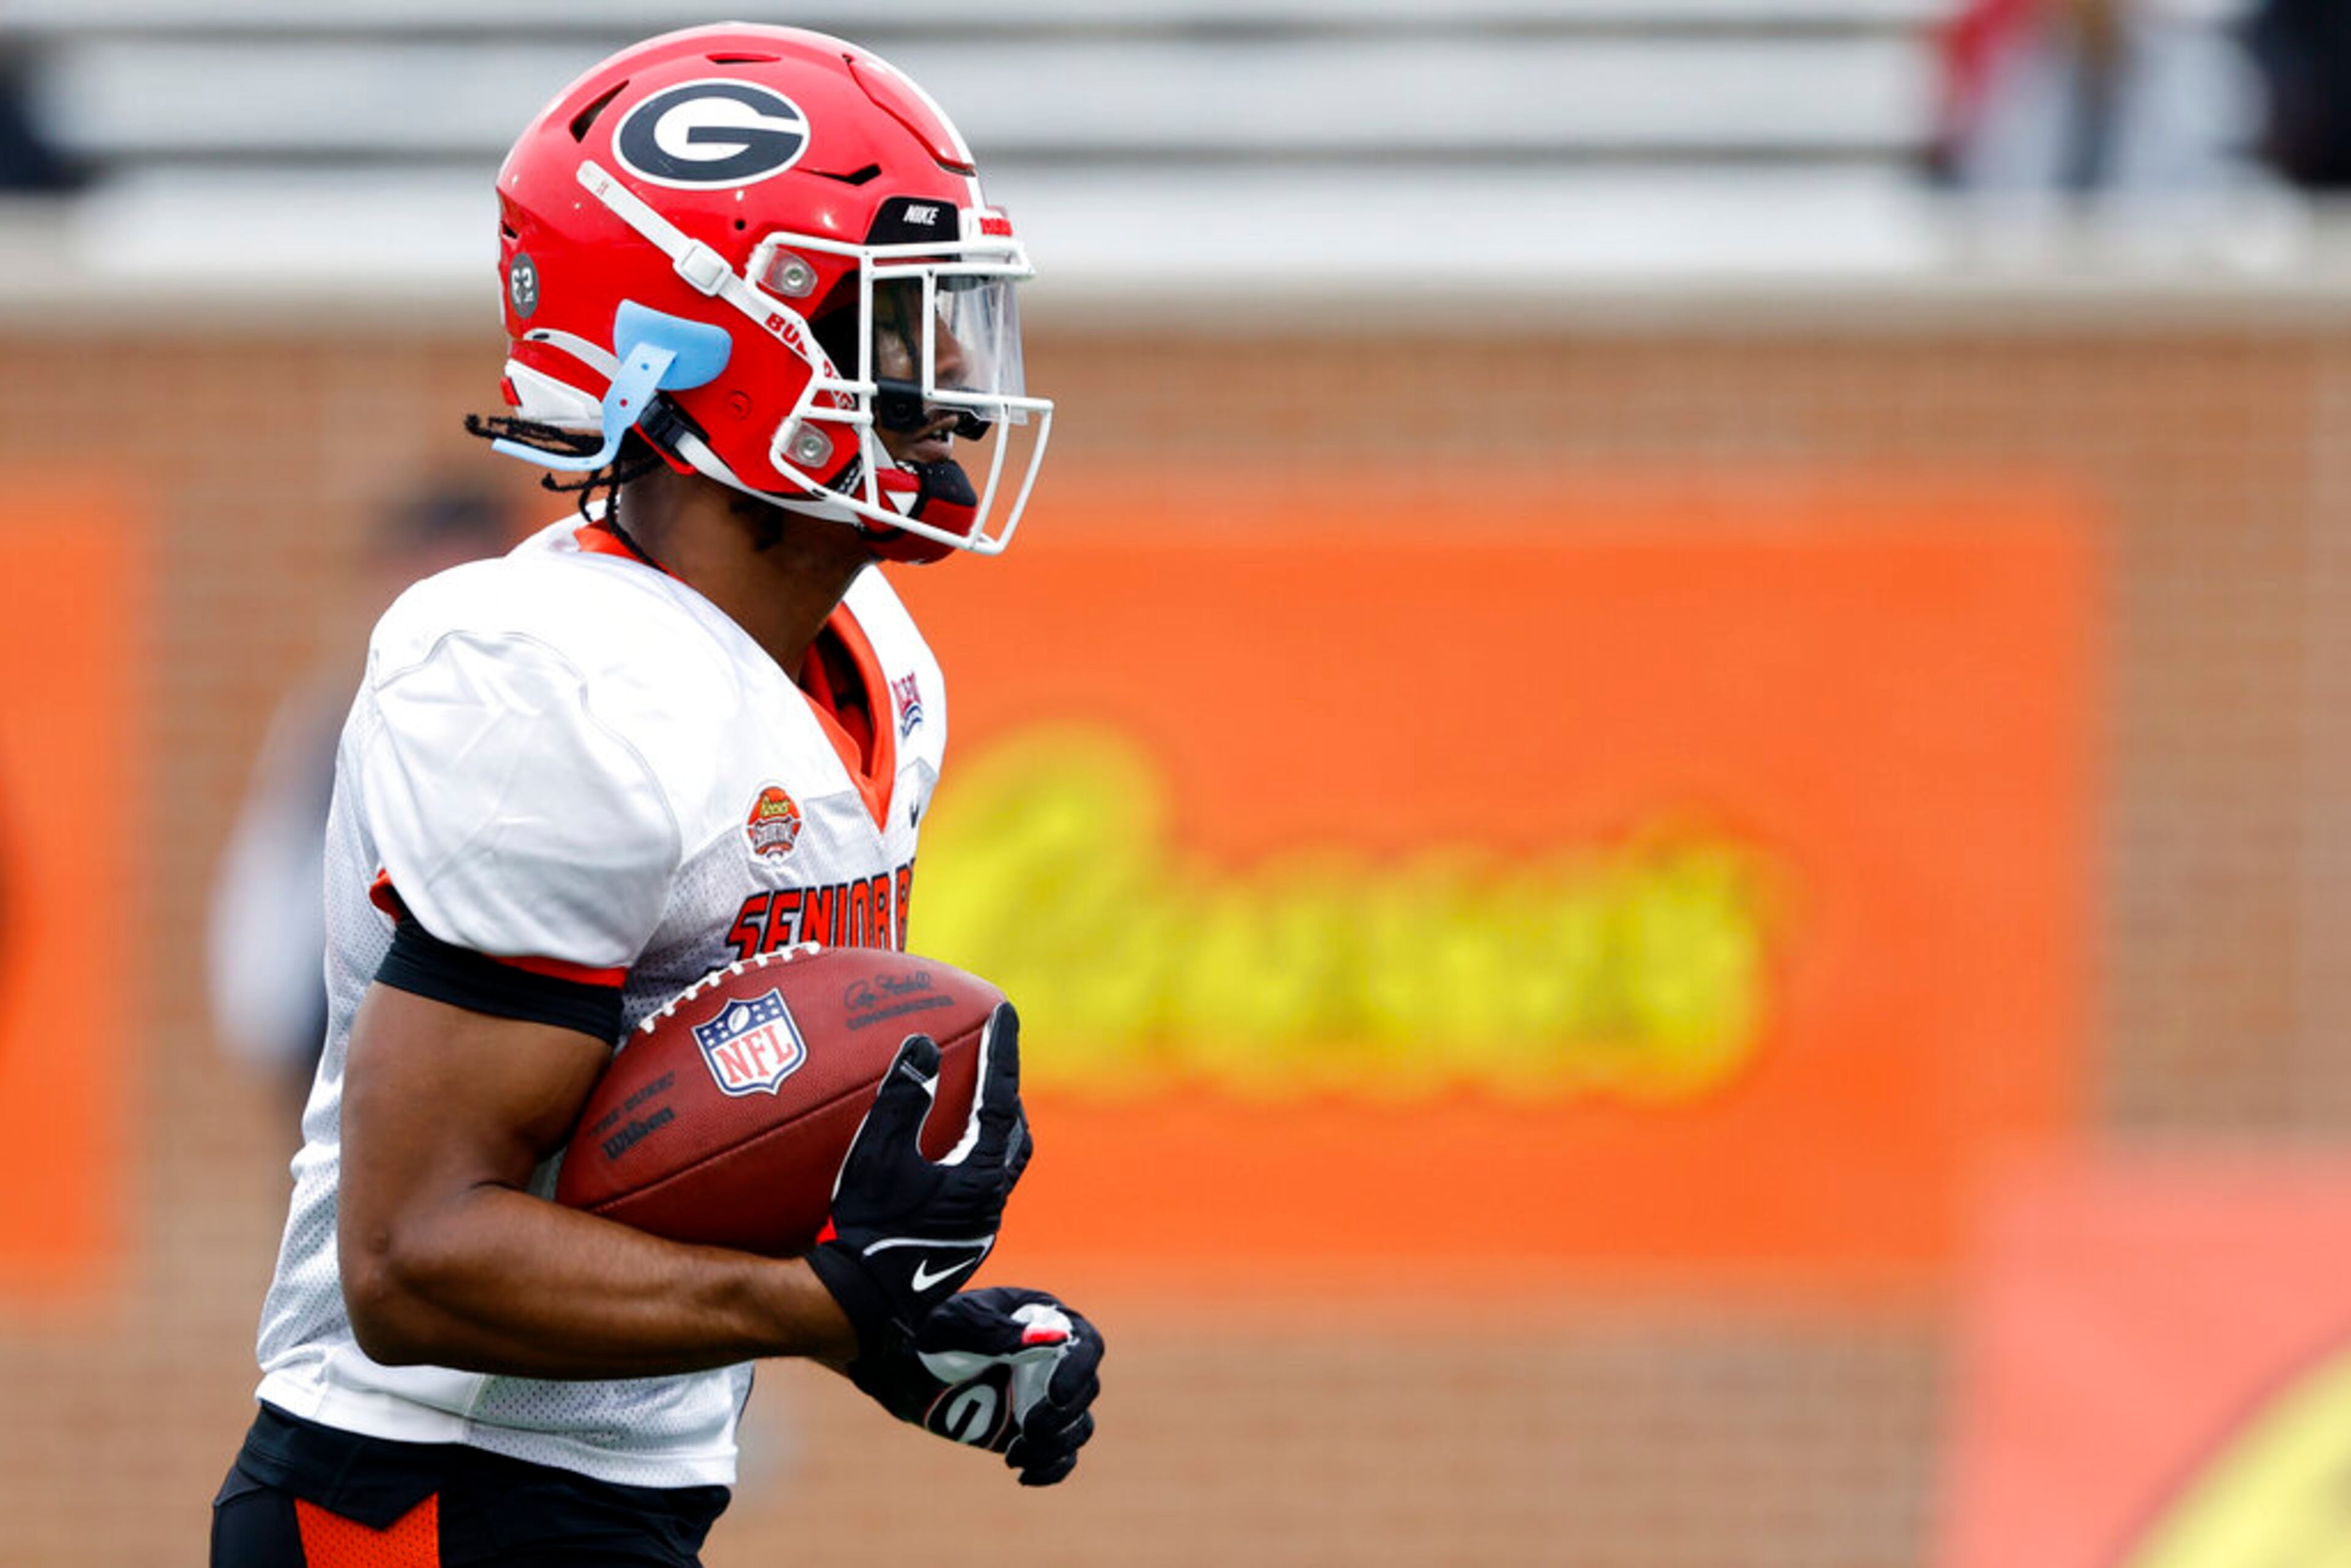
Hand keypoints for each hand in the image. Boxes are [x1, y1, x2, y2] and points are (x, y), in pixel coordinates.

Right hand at [807, 1004, 1031, 1354]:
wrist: (859, 1305)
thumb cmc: (866, 1227)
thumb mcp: (877, 1155)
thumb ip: (901, 1096)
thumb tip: (922, 1044)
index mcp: (980, 1175)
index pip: (1001, 1098)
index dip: (1002, 1051)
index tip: (1005, 1012)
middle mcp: (990, 1203)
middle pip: (1015, 1136)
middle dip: (1008, 1095)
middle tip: (993, 1062)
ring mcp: (978, 1230)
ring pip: (1001, 1168)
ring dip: (994, 1133)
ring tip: (973, 1106)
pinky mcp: (961, 1247)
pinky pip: (980, 1191)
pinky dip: (972, 1162)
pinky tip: (942, 1160)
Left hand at [851, 1286, 1103, 1485]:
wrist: (907, 1369)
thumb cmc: (934, 1333)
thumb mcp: (960, 1325)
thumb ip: (1002, 1333)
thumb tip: (1055, 1338)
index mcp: (1046, 1322)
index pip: (1085, 1345)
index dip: (1078, 1372)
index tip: (1052, 1395)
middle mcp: (1054, 1361)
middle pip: (1085, 1391)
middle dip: (1060, 1416)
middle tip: (1025, 1428)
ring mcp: (1044, 1397)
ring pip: (1077, 1426)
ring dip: (1055, 1445)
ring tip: (1014, 1453)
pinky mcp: (1032, 1431)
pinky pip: (1061, 1455)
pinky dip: (1051, 1468)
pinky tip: (1023, 1475)